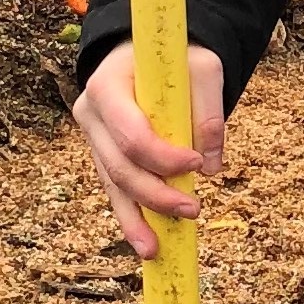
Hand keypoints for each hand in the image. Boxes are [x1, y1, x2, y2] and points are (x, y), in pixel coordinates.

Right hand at [75, 38, 227, 259]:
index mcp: (106, 85)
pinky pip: (116, 190)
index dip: (163, 157)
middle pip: (118, 166)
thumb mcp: (201, 68)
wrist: (146, 54)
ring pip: (112, 186)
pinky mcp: (103, 155)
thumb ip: (208, 112)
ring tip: (156, 250)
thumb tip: (212, 166)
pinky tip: (146, 243)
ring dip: (137, 219)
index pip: (130, 133)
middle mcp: (91, 114)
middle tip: (194, 209)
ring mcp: (93, 138)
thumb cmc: (174, 60)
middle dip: (155, 195)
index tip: (198, 163)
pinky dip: (132, 216)